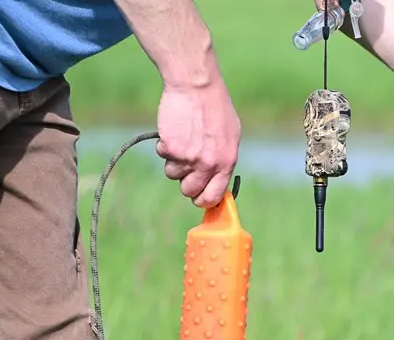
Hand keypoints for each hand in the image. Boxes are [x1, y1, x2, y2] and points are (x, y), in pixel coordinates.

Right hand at [155, 79, 240, 207]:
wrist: (197, 85)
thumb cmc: (216, 106)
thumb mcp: (231, 135)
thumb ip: (223, 159)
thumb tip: (217, 180)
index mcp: (226, 163)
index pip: (213, 196)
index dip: (203, 200)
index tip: (198, 196)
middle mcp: (208, 164)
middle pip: (189, 191)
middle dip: (185, 182)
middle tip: (186, 166)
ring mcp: (188, 157)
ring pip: (172, 174)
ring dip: (174, 161)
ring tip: (182, 140)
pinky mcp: (170, 148)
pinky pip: (163, 156)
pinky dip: (165, 146)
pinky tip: (174, 130)